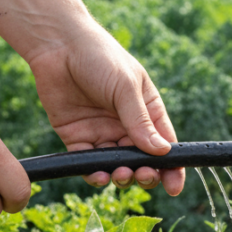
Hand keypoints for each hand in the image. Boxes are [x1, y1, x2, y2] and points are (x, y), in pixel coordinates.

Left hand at [26, 27, 183, 194]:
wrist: (58, 45)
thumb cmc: (100, 58)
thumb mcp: (126, 88)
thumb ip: (140, 122)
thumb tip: (161, 152)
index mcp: (148, 112)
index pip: (165, 145)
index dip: (172, 168)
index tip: (174, 187)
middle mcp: (127, 126)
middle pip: (142, 161)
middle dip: (145, 174)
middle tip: (141, 175)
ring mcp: (103, 134)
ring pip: (117, 166)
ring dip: (122, 176)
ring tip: (120, 175)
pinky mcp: (78, 139)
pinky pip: (89, 164)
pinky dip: (95, 174)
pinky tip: (99, 176)